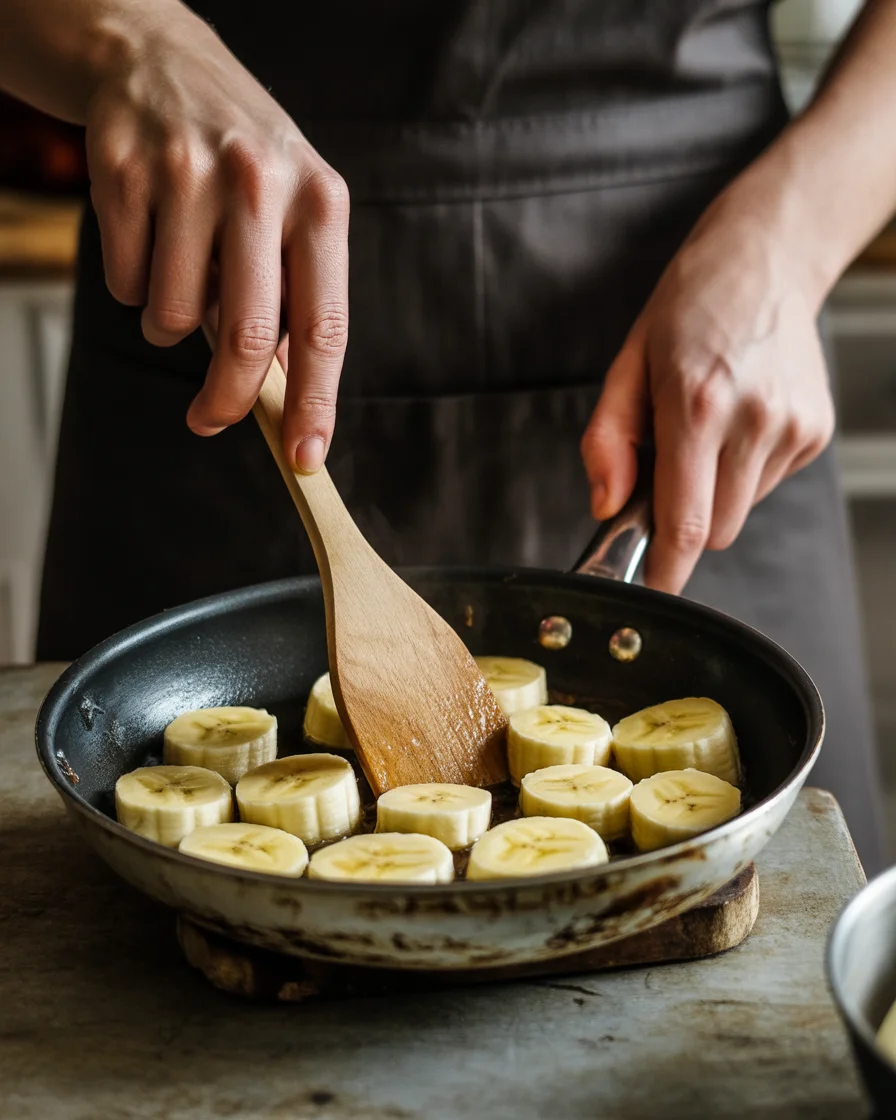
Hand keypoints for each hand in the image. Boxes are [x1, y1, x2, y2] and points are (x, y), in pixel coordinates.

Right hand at [85, 7, 347, 471]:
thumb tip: (287, 397)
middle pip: (249, 337)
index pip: (323, 326)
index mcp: (320, 204)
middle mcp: (260, 184)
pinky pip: (125, 284)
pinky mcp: (124, 171)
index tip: (306, 458)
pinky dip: (134, 288)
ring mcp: (188, 174)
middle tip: (212, 421)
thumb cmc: (242, 164)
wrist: (162, 63)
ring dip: (173, 327)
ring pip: (175, 317)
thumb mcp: (293, 215)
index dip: (316, 402)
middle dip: (229, 399)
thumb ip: (295, 301)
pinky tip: (149, 242)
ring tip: (183, 279)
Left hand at [580, 191, 834, 594]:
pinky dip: (745, 470)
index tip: (652, 590)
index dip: (666, 570)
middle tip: (669, 467)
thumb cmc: (687, 310)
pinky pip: (767, 484)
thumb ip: (608, 443)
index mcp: (696, 405)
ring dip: (715, 491)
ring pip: (740, 511)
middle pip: (714, 530)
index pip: (685, 522)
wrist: (765, 260)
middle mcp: (752, 420)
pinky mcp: (815, 430)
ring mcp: (791, 426)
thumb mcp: (627, 366)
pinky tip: (739, 420)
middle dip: (684, 519)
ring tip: (708, 429)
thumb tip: (607, 505)